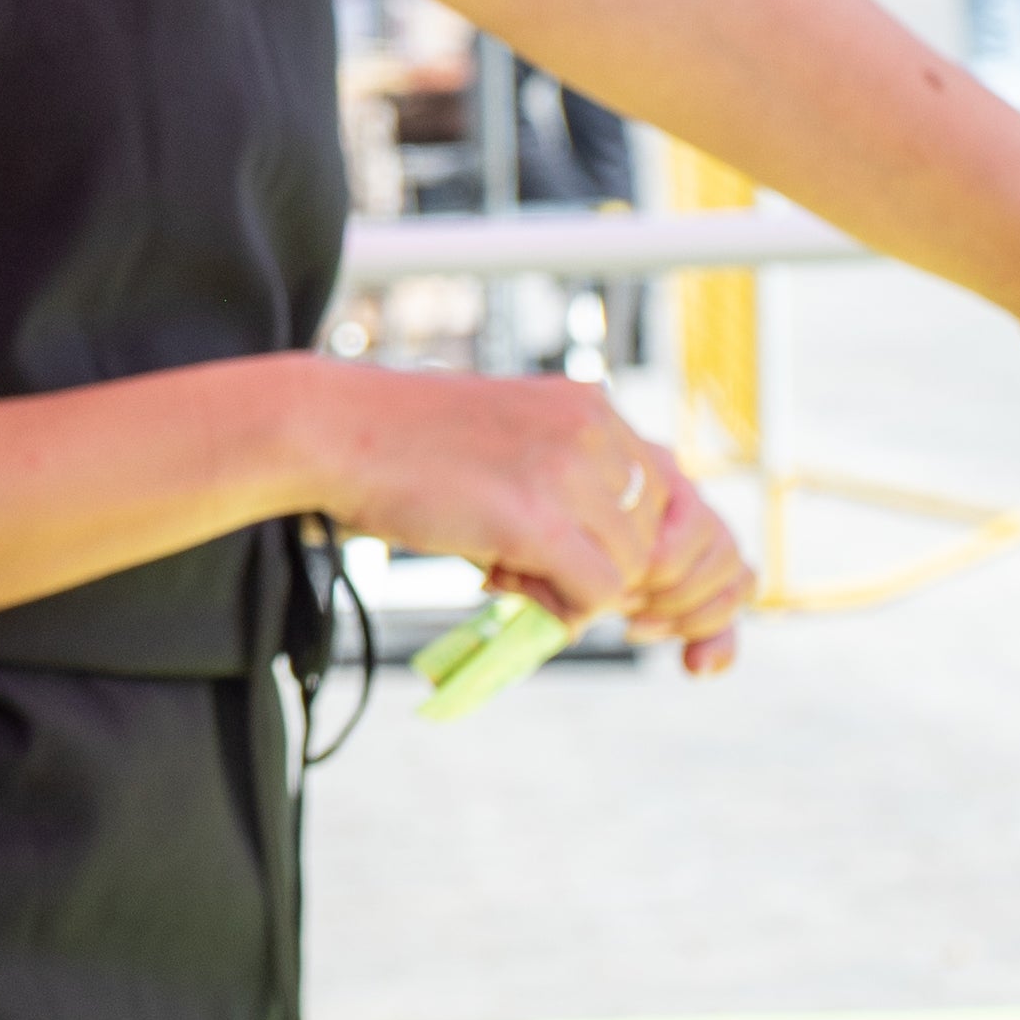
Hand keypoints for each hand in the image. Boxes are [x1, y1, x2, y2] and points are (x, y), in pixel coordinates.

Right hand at [297, 361, 756, 674]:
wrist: (337, 430)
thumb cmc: (414, 449)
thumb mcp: (516, 444)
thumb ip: (575, 484)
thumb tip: (626, 568)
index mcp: (595, 408)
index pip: (682, 498)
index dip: (680, 563)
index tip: (661, 611)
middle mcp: (595, 430)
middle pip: (664, 540)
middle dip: (636, 587)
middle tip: (578, 598)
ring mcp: (567, 469)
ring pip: (629, 571)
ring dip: (576, 592)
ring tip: (504, 568)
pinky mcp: (536, 515)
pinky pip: (596, 592)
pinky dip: (560, 606)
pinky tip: (500, 578)